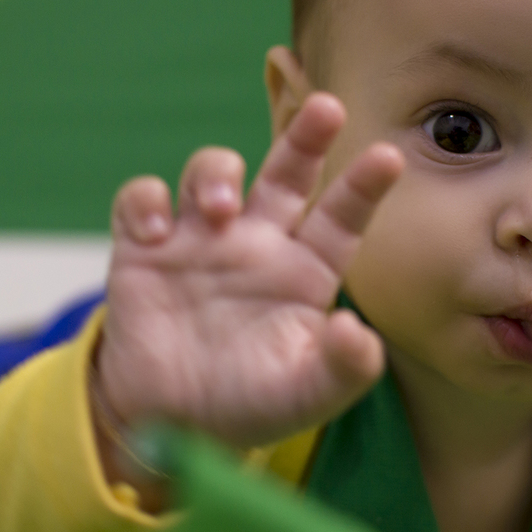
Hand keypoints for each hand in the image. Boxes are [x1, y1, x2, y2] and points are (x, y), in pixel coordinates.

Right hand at [97, 92, 403, 449]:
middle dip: (305, 136)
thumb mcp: (305, 398)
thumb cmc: (248, 403)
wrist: (169, 423)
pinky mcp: (145, 247)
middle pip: (286, 172)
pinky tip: (154, 232)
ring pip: (212, 171)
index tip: (391, 158)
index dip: (363, 187)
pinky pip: (141, 199)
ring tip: (218, 208)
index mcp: (304, 271)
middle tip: (326, 109)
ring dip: (216, 172)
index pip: (340, 218)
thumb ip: (342, 370)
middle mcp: (257, 242)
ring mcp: (200, 238)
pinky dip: (145, 202)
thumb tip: (359, 333)